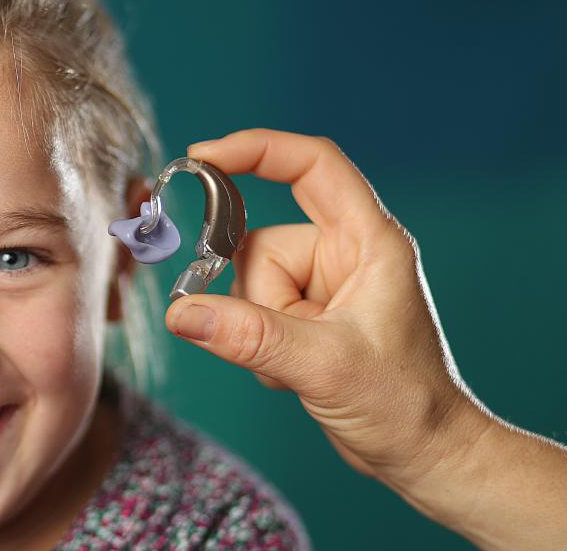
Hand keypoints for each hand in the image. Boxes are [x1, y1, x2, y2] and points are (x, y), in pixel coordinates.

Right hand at [167, 129, 488, 500]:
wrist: (421, 452)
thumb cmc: (403, 403)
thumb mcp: (324, 364)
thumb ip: (250, 335)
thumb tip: (182, 312)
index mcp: (368, 241)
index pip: (311, 166)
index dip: (257, 150)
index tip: (202, 158)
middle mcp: (344, 253)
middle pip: (262, 239)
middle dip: (255, 293)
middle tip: (276, 337)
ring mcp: (323, 284)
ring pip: (249, 281)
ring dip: (257, 327)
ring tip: (295, 363)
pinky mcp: (306, 314)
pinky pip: (252, 310)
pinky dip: (257, 344)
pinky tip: (292, 372)